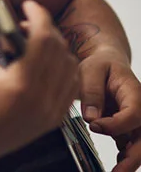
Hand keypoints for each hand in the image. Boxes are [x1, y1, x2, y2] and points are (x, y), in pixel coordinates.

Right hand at [0, 0, 79, 168]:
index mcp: (21, 85)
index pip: (43, 40)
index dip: (39, 16)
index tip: (30, 5)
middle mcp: (41, 100)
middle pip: (60, 51)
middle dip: (46, 29)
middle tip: (27, 22)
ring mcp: (50, 112)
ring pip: (72, 69)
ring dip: (58, 49)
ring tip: (36, 42)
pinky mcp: (52, 120)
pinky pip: (71, 88)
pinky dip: (64, 70)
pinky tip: (47, 63)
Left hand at [79, 47, 140, 171]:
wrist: (107, 65)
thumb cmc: (99, 66)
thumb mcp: (90, 70)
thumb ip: (91, 92)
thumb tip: (91, 119)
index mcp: (134, 93)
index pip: (134, 114)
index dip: (116, 124)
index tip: (95, 126)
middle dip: (133, 156)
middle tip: (117, 171)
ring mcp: (137, 122)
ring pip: (140, 146)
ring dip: (130, 161)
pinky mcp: (129, 130)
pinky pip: (130, 147)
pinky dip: (125, 158)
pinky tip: (116, 168)